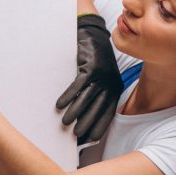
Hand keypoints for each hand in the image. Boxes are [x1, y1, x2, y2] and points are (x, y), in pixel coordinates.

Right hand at [56, 14, 122, 141]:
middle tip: (77, 135)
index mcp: (116, 87)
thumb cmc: (95, 60)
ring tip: (66, 123)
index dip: (101, 125)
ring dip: (75, 112)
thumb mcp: (104, 77)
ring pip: (87, 98)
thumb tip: (88, 116)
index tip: (92, 138)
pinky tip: (60, 105)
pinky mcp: (90, 66)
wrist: (92, 36)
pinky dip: (68, 96)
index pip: (109, 111)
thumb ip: (101, 93)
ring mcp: (101, 74)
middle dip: (87, 122)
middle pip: (97, 107)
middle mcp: (111, 82)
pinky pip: (78, 85)